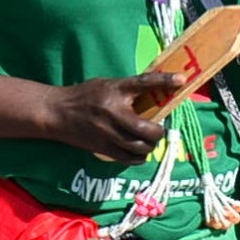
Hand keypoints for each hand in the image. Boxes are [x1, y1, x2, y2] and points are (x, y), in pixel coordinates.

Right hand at [39, 72, 184, 162]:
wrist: (57, 112)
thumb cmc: (85, 96)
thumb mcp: (108, 85)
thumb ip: (130, 88)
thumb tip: (159, 89)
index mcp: (114, 92)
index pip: (144, 83)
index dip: (164, 81)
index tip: (181, 80)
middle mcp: (113, 113)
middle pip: (147, 129)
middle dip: (158, 132)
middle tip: (158, 128)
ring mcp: (108, 134)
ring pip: (140, 147)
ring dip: (149, 145)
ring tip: (148, 140)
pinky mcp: (103, 149)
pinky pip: (129, 159)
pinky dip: (139, 157)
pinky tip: (139, 151)